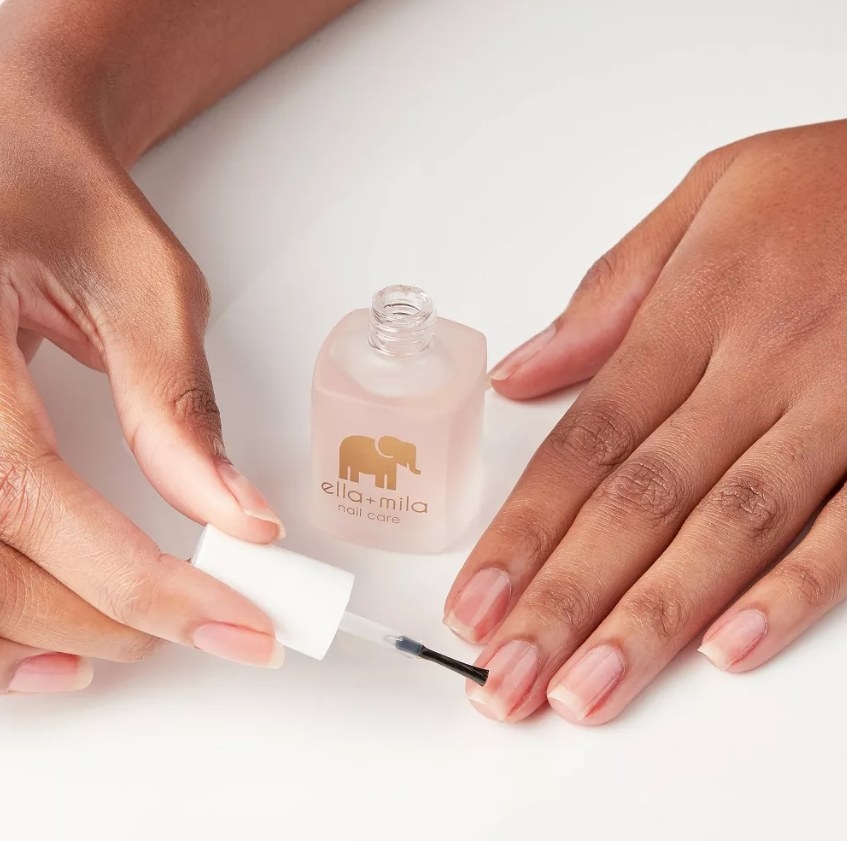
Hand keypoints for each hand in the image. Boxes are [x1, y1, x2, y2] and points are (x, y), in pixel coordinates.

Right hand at [0, 49, 284, 693]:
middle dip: (99, 617)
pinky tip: (40, 640)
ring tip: (122, 647)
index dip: (137, 581)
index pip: (32, 494)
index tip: (230, 621)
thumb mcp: (144, 287)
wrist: (5, 154)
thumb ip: (178, 407)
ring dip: (30, 640)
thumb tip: (238, 518)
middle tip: (201, 626)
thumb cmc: (64, 198)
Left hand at [445, 120, 846, 723]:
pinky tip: (729, 647)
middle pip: (640, 503)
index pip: (585, 444)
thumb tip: (520, 372)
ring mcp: (834, 408)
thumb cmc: (835, 180)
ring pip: (728, 528)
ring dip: (652, 619)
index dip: (524, 530)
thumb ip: (609, 294)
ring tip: (588, 689)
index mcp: (695, 312)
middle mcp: (756, 369)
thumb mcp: (708, 198)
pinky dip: (793, 587)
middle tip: (509, 679)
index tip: (476, 600)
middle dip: (565, 600)